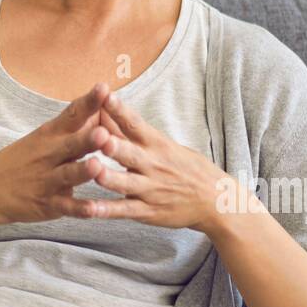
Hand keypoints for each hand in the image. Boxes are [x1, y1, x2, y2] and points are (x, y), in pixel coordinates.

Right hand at [0, 83, 116, 226]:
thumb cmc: (21, 160)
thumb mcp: (41, 137)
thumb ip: (70, 126)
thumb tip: (101, 107)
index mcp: (49, 135)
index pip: (71, 115)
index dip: (88, 103)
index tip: (104, 88)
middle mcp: (49, 155)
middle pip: (71, 144)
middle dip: (87, 138)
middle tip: (104, 131)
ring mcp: (48, 180)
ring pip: (68, 174)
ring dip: (83, 171)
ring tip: (97, 166)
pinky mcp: (48, 204)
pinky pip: (66, 207)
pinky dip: (80, 209)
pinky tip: (94, 210)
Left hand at [81, 91, 240, 233]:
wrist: (216, 200)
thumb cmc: (187, 167)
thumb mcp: (166, 145)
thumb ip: (135, 134)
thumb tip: (107, 112)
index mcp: (158, 144)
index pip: (136, 124)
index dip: (120, 110)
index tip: (104, 96)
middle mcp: (153, 165)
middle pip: (130, 153)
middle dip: (115, 145)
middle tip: (99, 136)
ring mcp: (150, 189)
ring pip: (126, 183)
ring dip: (109, 177)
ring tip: (94, 171)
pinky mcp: (148, 210)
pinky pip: (125, 210)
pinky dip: (107, 210)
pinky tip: (90, 209)